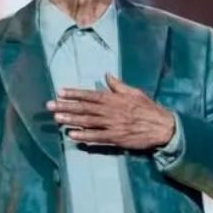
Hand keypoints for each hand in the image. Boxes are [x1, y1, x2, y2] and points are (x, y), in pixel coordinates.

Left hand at [47, 74, 175, 149]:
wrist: (163, 127)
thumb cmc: (148, 108)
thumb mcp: (134, 92)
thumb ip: (118, 85)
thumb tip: (107, 74)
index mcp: (114, 99)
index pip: (90, 95)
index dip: (74, 93)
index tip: (59, 92)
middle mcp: (110, 111)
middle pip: (84, 108)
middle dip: (66, 106)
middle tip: (49, 106)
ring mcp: (112, 125)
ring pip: (87, 122)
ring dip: (71, 120)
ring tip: (56, 118)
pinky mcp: (116, 138)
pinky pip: (97, 137)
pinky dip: (84, 136)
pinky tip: (72, 135)